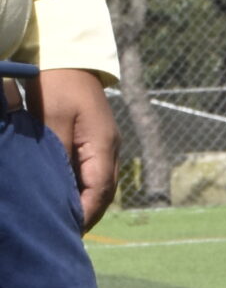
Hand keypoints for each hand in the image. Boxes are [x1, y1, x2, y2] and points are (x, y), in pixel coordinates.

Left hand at [37, 67, 119, 227]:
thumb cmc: (57, 83)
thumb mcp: (52, 118)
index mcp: (103, 145)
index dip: (85, 214)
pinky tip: (67, 195)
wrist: (67, 54)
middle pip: (104, 193)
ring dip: (85, 203)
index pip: (99, 191)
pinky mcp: (95, 140)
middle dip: (87, 214)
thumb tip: (58, 189)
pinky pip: (92, 172)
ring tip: (66, 220)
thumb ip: (56, 154)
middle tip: (66, 233)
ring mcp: (105, 144)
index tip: (68, 231)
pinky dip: (81, 188)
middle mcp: (110, 149)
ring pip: (99, 184)